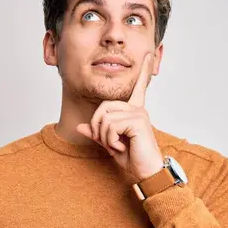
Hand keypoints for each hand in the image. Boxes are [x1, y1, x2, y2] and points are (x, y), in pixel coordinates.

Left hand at [76, 53, 163, 180]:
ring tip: (115, 147)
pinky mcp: (138, 121)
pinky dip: (109, 140)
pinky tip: (120, 148)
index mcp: (134, 111)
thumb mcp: (110, 144)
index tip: (147, 55)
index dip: (143, 71)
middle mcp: (138, 109)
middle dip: (97, 126)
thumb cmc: (133, 159)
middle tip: (108, 143)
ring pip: (104, 117)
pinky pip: (110, 125)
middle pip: (103, 106)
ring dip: (103, 136)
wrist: (147, 172)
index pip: (139, 87)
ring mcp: (139, 114)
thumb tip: (80, 127)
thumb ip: (97, 133)